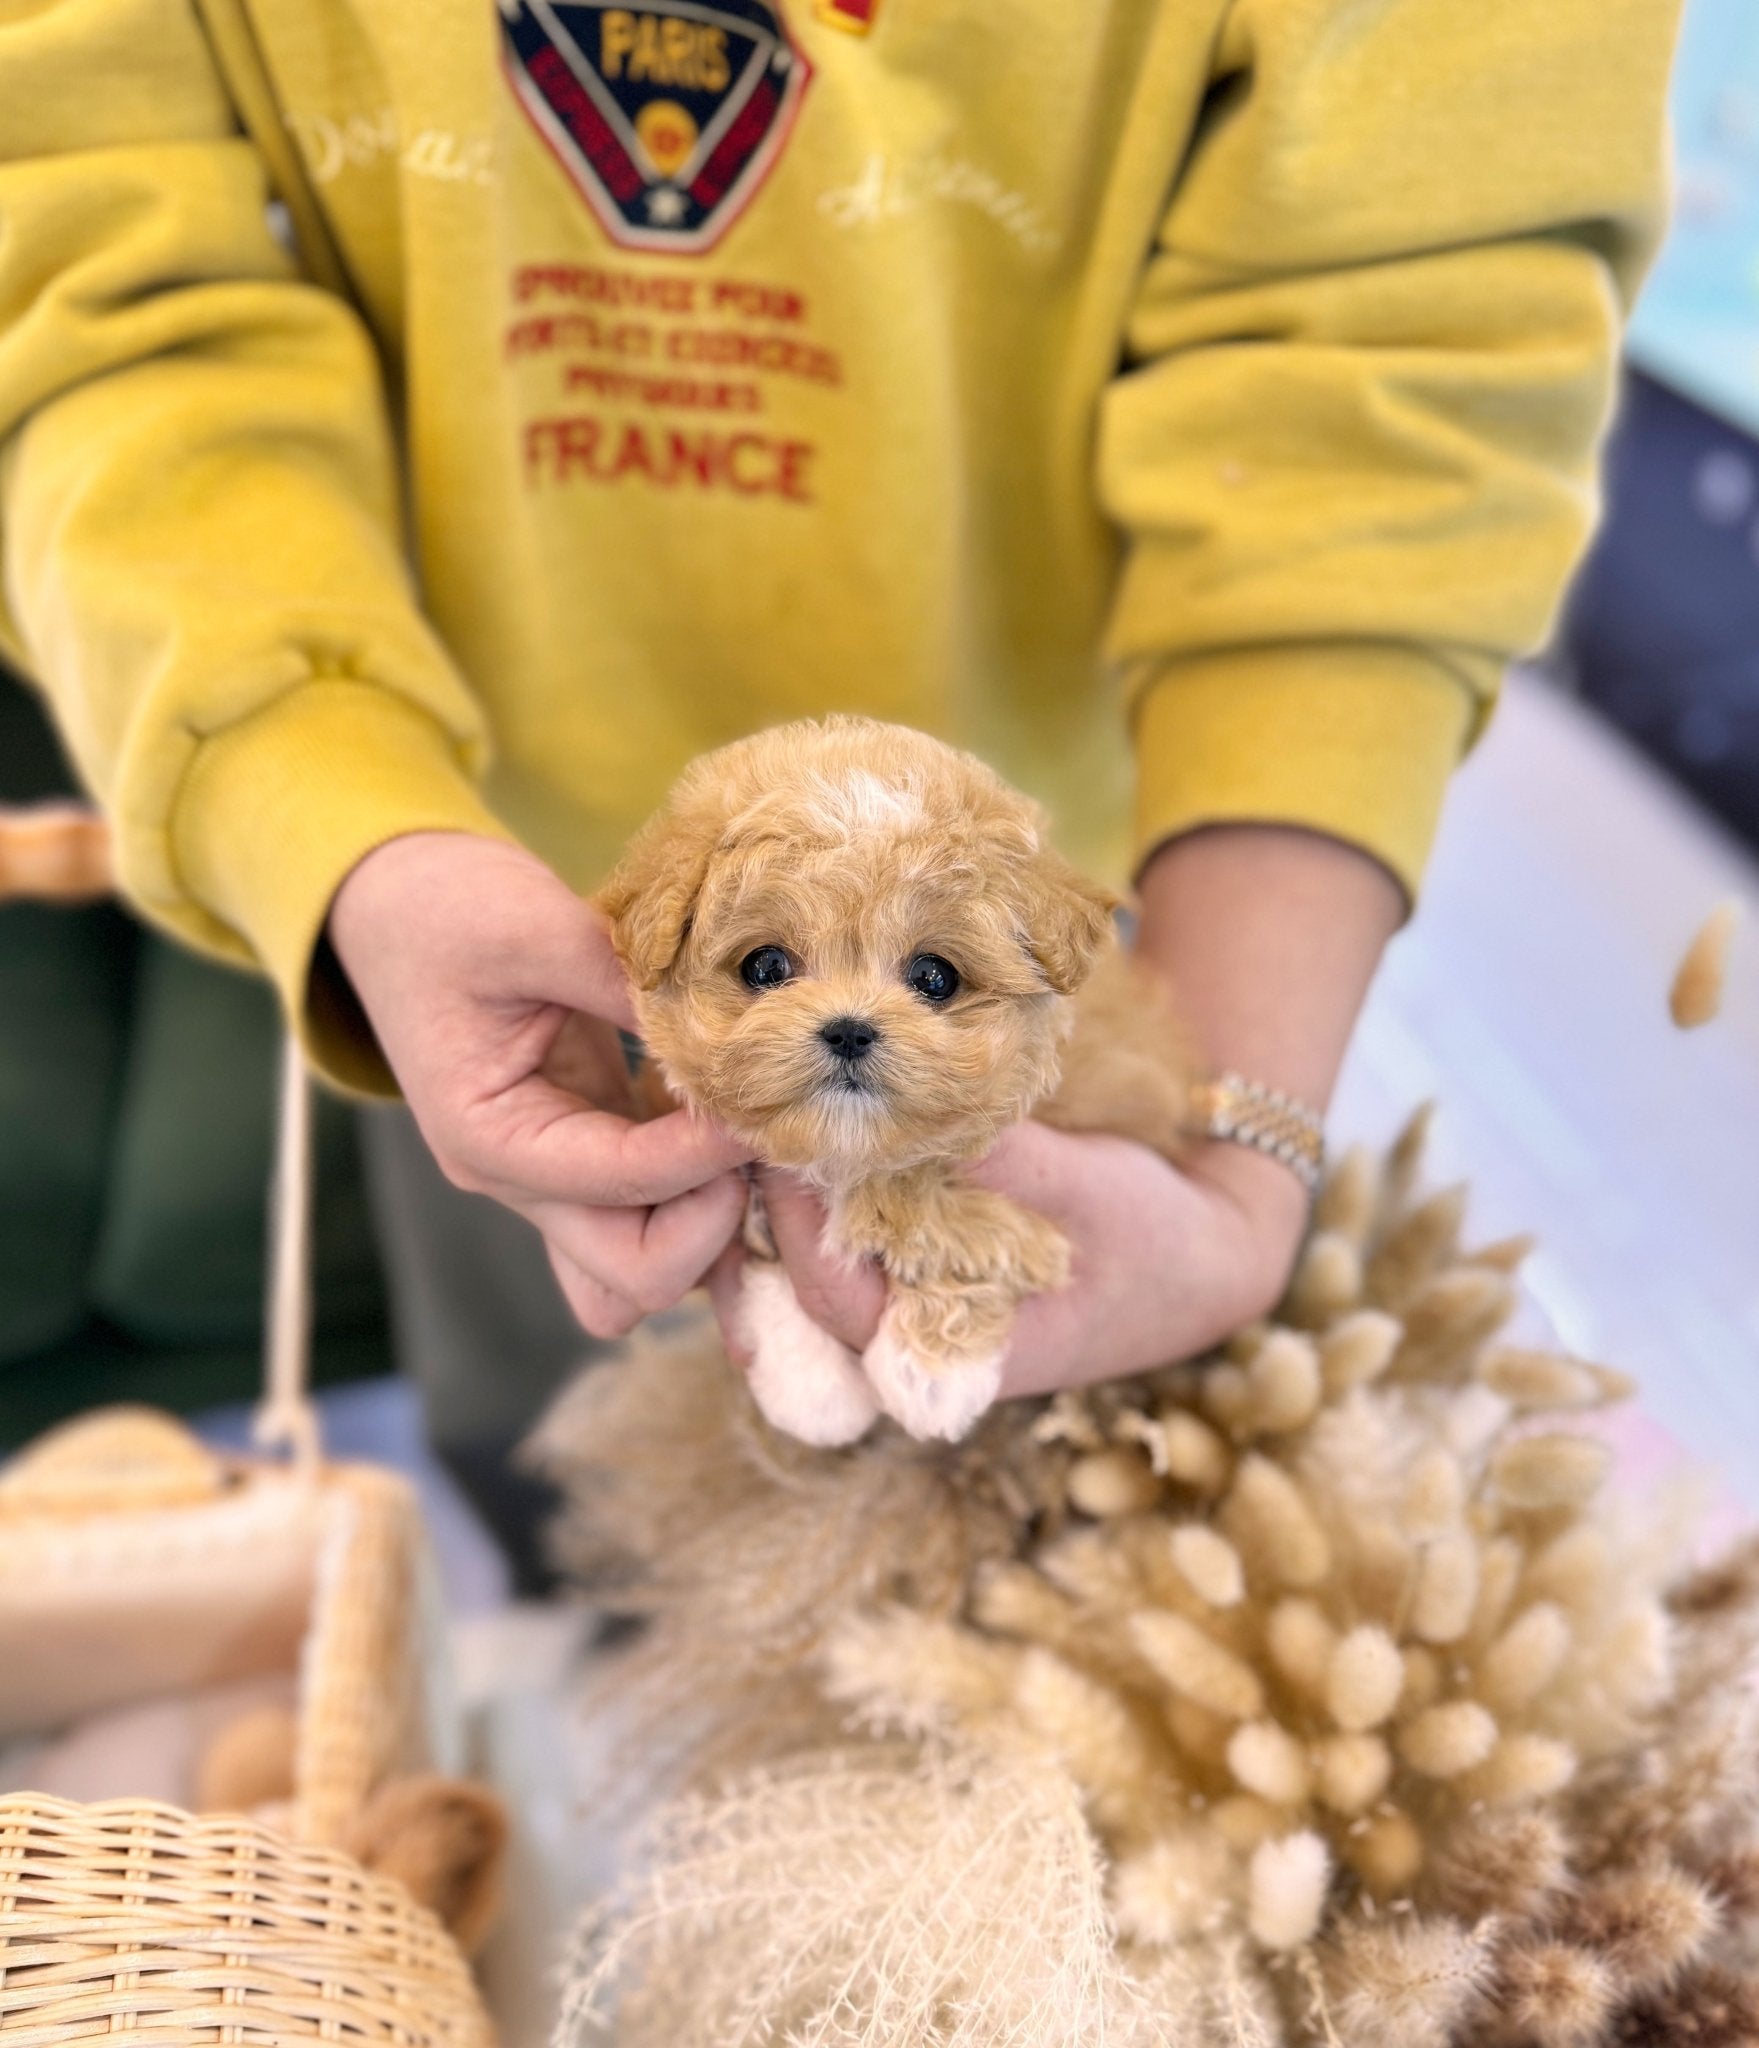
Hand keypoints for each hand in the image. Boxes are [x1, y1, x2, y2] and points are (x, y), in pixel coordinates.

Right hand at [328, 831, 749, 1336]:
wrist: (398, 911)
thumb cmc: (447, 912)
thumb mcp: (534, 925)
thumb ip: (628, 980)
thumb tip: (738, 1023)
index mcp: (489, 1137)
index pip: (621, 1184)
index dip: (706, 1152)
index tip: (766, 1093)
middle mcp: (520, 1182)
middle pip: (635, 1276)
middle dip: (715, 1220)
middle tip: (758, 1132)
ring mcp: (556, 1181)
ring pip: (647, 1271)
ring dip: (714, 1225)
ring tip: (750, 1134)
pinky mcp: (591, 1156)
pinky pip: (656, 1217)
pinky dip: (705, 1192)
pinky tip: (732, 1118)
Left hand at [705, 1123, 1308, 1397]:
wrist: (1203, 1257)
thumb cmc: (1152, 1237)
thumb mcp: (1084, 1187)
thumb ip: (999, 1160)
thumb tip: (908, 1108)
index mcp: (953, 1354)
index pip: (839, 1299)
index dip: (799, 1219)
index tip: (773, 1140)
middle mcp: (917, 1344)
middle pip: (806, 1284)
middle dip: (772, 1202)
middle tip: (743, 1111)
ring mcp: (914, 1308)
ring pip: (817, 1262)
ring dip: (786, 1194)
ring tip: (755, 1111)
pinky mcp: (919, 1267)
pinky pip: (850, 1236)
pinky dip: (825, 1187)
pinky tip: (801, 1127)